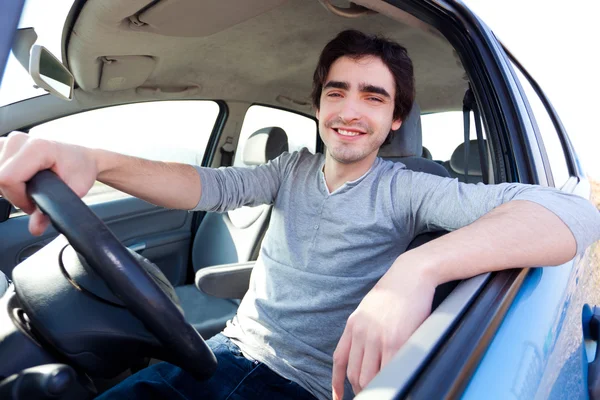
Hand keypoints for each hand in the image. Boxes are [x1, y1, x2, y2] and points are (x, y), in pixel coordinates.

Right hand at [0, 132, 97, 234]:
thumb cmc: (80, 170)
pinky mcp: (5, 145)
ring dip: (8, 187)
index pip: (7, 178)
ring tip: (28, 188)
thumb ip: (50, 211)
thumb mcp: (73, 191)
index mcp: (38, 147)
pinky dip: (5, 179)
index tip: (32, 204)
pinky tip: (20, 181)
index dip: (17, 198)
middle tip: (33, 198)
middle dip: (14, 195)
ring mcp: (11, 141)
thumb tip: (35, 228)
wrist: (83, 158)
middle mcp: (20, 140)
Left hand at [331, 261, 435, 398]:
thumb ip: (364, 329)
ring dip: (374, 389)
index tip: (337, 396)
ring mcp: (377, 337)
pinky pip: (388, 371)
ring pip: (369, 377)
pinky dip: (389, 382)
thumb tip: (365, 351)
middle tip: (370, 394)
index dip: (336, 382)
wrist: (411, 275)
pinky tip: (394, 384)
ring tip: (383, 391)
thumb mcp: (369, 308)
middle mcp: (361, 332)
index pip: (339, 359)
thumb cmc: (395, 291)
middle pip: (354, 373)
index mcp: (353, 324)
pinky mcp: (395, 341)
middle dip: (360, 389)